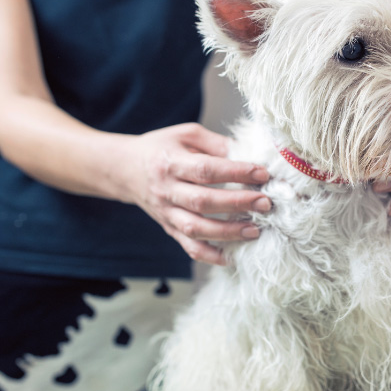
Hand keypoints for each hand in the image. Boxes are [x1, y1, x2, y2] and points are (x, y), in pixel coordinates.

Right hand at [119, 123, 270, 265]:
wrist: (125, 169)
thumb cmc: (161, 148)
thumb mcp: (186, 134)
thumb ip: (216, 143)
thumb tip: (249, 153)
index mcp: (171, 162)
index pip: (206, 170)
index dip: (235, 172)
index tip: (261, 173)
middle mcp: (167, 190)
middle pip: (203, 201)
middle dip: (238, 203)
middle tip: (265, 202)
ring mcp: (167, 213)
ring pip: (196, 228)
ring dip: (228, 232)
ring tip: (255, 230)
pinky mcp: (169, 229)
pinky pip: (189, 247)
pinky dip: (210, 255)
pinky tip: (232, 256)